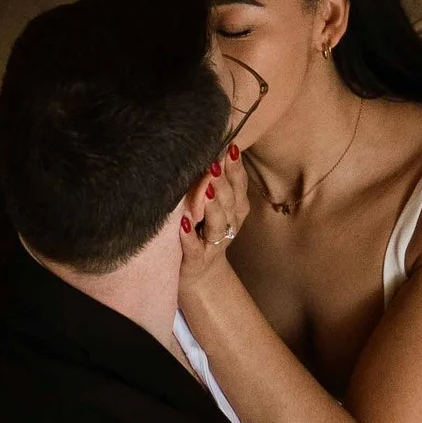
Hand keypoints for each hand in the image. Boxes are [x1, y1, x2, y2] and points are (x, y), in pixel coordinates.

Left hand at [176, 144, 248, 307]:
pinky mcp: (196, 260)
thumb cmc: (204, 232)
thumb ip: (214, 182)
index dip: (236, 168)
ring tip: (206, 191)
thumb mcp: (214, 206)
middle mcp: (229, 225)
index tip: (231, 147)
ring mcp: (213, 244)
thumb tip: (209, 147)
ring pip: (217, 224)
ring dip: (212, 207)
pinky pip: (194, 249)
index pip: (238, 185)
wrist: (200, 275)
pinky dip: (189, 238)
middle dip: (223, 182)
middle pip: (229, 202)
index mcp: (235, 210)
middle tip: (215, 163)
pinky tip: (182, 225)